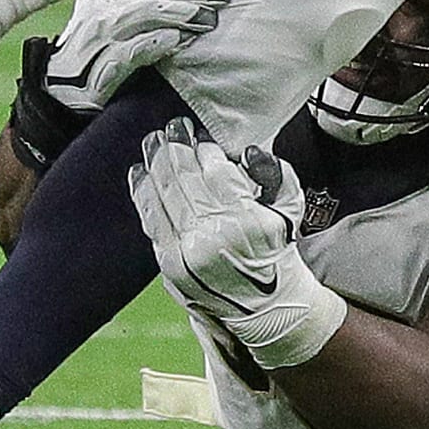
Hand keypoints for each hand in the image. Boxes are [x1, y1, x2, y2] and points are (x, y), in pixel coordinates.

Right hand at [46, 0, 231, 114]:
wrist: (56, 97)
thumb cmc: (96, 59)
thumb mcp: (119, 26)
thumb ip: (149, 11)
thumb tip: (197, 0)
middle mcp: (100, 13)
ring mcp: (95, 42)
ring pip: (140, 17)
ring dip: (176, 16)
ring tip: (205, 18)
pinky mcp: (94, 73)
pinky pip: (127, 54)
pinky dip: (152, 45)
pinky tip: (174, 41)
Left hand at [129, 118, 344, 369]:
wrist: (263, 302)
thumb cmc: (275, 246)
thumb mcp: (289, 206)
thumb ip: (273, 173)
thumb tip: (246, 152)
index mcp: (246, 219)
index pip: (217, 171)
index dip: (206, 149)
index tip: (202, 138)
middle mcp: (214, 235)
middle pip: (186, 178)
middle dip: (177, 146)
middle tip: (173, 126)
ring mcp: (188, 251)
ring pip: (165, 194)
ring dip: (156, 162)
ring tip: (153, 140)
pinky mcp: (170, 263)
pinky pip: (152, 219)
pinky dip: (143, 192)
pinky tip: (140, 171)